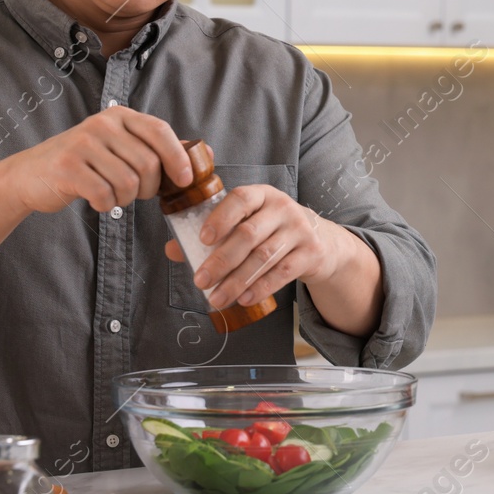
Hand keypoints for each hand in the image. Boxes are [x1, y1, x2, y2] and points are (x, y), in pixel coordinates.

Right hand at [2, 106, 192, 214]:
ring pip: (128, 183)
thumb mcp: (119, 148)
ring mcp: (82, 144)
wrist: (29, 175)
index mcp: (119, 116)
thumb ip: (157, 149)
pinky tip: (96, 200)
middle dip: (149, 189)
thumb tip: (206, 153)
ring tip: (112, 195)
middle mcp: (101, 124)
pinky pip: (105, 195)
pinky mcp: (67, 167)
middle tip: (136, 193)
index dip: (178, 157)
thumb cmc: (83, 164)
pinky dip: (105, 205)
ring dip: (126, 199)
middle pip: (148, 164)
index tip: (186, 181)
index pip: (159, 130)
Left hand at [163, 185, 343, 307]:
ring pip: (264, 257)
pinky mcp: (311, 253)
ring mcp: (299, 230)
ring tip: (217, 298)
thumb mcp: (248, 222)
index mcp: (262, 194)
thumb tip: (172, 249)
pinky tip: (244, 299)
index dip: (220, 218)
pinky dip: (261, 288)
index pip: (240, 199)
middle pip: (249, 234)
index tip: (201, 239)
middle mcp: (283, 208)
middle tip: (201, 281)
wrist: (321, 241)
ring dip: (237, 281)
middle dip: (221, 261)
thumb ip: (213, 233)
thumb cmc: (272, 230)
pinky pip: (283, 273)